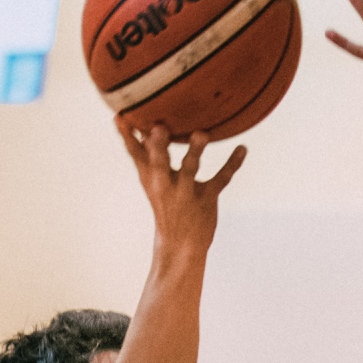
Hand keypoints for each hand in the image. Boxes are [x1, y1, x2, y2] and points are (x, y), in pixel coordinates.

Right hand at [117, 118, 245, 257]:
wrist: (178, 245)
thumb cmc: (165, 204)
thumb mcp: (151, 182)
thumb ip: (148, 156)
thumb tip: (143, 127)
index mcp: (149, 178)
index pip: (134, 155)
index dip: (127, 137)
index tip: (120, 117)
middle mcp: (165, 184)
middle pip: (159, 163)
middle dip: (158, 147)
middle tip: (158, 128)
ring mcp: (185, 192)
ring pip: (190, 169)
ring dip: (195, 151)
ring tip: (202, 134)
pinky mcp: (206, 198)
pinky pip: (221, 179)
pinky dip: (233, 164)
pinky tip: (243, 148)